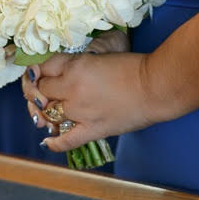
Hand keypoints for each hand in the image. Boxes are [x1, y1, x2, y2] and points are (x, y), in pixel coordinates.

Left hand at [21, 51, 156, 151]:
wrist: (156, 87)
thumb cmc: (133, 67)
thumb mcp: (99, 57)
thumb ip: (77, 65)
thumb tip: (62, 74)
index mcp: (75, 66)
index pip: (44, 69)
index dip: (42, 72)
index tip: (45, 74)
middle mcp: (72, 89)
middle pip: (42, 91)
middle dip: (42, 90)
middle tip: (49, 91)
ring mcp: (80, 111)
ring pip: (48, 113)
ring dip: (47, 111)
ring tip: (50, 110)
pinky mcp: (93, 129)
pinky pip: (66, 140)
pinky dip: (54, 142)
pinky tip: (47, 140)